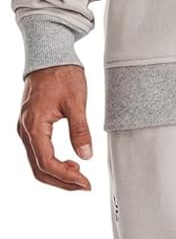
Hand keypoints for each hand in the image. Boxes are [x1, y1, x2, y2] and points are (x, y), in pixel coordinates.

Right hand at [16, 64, 92, 190]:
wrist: (49, 54)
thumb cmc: (62, 73)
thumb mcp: (76, 101)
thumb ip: (80, 130)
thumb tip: (86, 156)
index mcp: (34, 125)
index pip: (46, 163)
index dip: (66, 177)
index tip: (85, 183)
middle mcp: (25, 129)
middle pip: (39, 168)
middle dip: (61, 181)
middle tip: (83, 185)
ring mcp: (25, 128)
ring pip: (36, 162)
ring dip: (56, 173)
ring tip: (79, 174)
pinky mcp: (30, 125)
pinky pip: (37, 151)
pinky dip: (51, 161)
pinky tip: (68, 161)